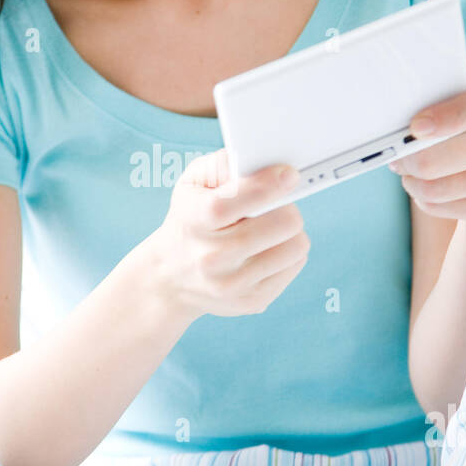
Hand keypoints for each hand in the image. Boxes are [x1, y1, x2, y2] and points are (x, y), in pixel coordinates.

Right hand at [148, 148, 310, 318]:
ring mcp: (233, 284)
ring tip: (272, 228)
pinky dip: (288, 252)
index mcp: (194, 221)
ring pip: (296, 246)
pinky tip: (267, 249)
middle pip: (281, 224)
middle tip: (277, 205)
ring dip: (291, 231)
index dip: (268, 185)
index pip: (234, 202)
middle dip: (286, 207)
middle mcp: (211, 258)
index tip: (289, 175)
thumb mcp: (191, 184)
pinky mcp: (252, 301)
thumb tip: (261, 163)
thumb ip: (223, 165)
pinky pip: (295, 265)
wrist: (170, 277)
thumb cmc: (190, 219)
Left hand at [387, 75, 465, 226]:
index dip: (443, 118)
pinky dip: (424, 201)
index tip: (415, 127)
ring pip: (435, 188)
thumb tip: (400, 103)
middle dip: (408, 160)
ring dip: (412, 183)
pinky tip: (426, 189)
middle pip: (437, 160)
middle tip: (398, 158)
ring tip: (409, 174)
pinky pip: (442, 208)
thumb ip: (434, 94)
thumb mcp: (456, 98)